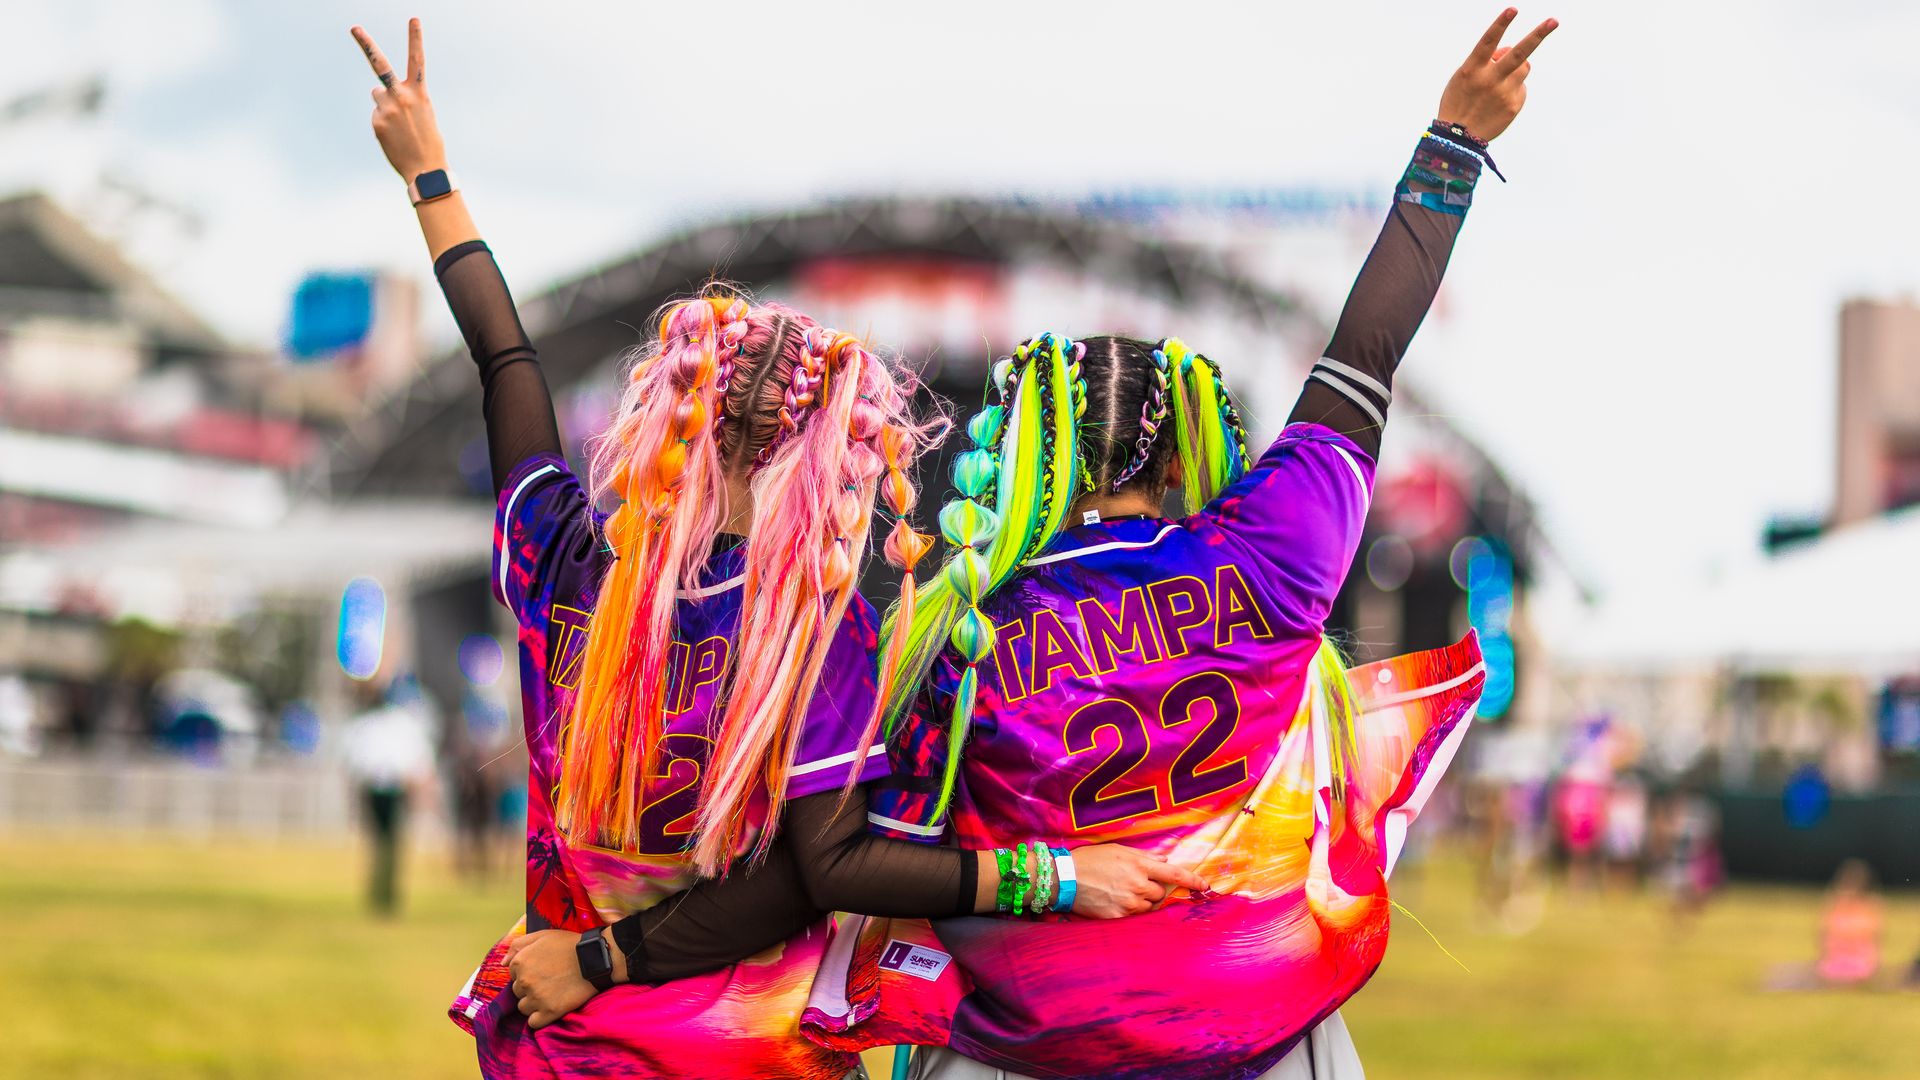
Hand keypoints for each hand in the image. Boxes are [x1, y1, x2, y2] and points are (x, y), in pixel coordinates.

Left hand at [349, 18, 446, 178]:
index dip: (415, 38)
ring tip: (400, 126)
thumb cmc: (428, 142)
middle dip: (366, 44)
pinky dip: (383, 124)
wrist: (426, 169)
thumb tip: (375, 90)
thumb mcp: (424, 114)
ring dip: (384, 105)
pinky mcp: (377, 121)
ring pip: (377, 96)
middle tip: (354, 28)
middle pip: (380, 64)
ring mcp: (387, 108)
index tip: (413, 18)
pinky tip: (394, 137)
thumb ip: (403, 97)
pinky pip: (376, 115)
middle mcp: (402, 96)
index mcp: (419, 93)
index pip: (417, 60)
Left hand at [504, 929, 613, 1028]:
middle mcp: (524, 981)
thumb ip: (518, 945)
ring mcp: (536, 997)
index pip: (513, 975)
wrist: (595, 958)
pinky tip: (550, 1008)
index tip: (542, 971)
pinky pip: (534, 1022)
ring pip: (524, 1007)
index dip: (528, 973)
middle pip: (518, 992)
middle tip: (549, 982)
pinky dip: (540, 1018)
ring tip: (551, 994)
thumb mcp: (542, 936)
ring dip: (534, 1003)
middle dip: (530, 988)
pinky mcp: (549, 1012)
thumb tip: (502, 963)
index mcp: (520, 962)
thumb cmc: (569, 945)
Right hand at [1067, 843, 1208, 917]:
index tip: (1205, 886)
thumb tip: (1164, 860)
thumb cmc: (1090, 860)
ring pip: (1148, 907)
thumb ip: (1144, 856)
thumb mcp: (1118, 850)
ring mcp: (1128, 904)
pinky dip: (1129, 910)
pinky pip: (1133, 917)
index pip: (1175, 875)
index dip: (1193, 881)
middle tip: (1134, 883)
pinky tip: (1114, 902)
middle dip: (1153, 889)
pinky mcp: (1118, 918)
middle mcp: (1138, 886)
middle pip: (1160, 894)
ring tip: (1121, 892)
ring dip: (1142, 901)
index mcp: (1140, 866)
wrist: (1064, 878)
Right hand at [1436, 8, 1557, 142]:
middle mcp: (1490, 80)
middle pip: (1519, 54)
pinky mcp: (1514, 105)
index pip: (1488, 42)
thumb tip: (1511, 49)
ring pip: (1523, 67)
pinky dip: (1513, 88)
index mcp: (1472, 69)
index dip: (1501, 24)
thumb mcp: (1464, 76)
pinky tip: (1498, 101)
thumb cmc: (1460, 100)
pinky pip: (1521, 86)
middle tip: (1554, 21)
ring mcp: (1504, 93)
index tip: (1513, 9)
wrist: (1459, 138)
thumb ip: (1487, 59)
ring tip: (1499, 81)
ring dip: (1516, 67)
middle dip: (1538, 35)